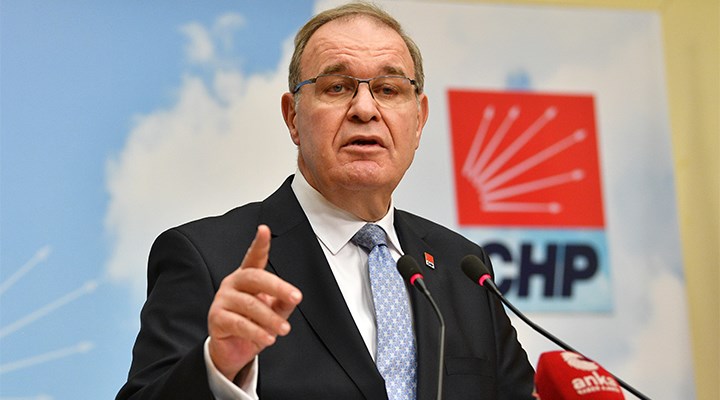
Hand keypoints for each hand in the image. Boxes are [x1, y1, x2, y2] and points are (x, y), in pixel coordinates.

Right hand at [207, 224, 301, 379]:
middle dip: (278, 287)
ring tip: (284, 329)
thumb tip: (294, 297)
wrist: (234, 349)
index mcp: (248, 277)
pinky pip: (239, 323)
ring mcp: (223, 299)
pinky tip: (268, 338)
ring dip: (270, 318)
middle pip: (255, 278)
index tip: (264, 230)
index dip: (259, 244)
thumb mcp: (274, 311)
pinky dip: (256, 332)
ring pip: (250, 304)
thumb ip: (283, 302)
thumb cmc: (253, 324)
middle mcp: (234, 283)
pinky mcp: (217, 317)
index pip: (254, 257)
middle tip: (295, 297)